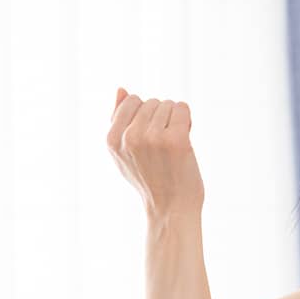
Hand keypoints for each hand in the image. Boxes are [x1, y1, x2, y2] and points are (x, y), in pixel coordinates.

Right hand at [106, 87, 204, 216]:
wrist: (171, 209)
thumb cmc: (150, 180)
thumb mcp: (124, 153)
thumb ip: (118, 121)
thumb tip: (122, 89)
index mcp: (112, 139)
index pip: (131, 100)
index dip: (145, 115)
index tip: (149, 137)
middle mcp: (130, 137)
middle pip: (152, 102)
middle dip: (161, 118)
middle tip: (163, 146)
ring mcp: (153, 137)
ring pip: (168, 104)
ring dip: (175, 121)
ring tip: (173, 146)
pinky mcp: (176, 140)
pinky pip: (183, 108)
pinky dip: (187, 121)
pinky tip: (185, 140)